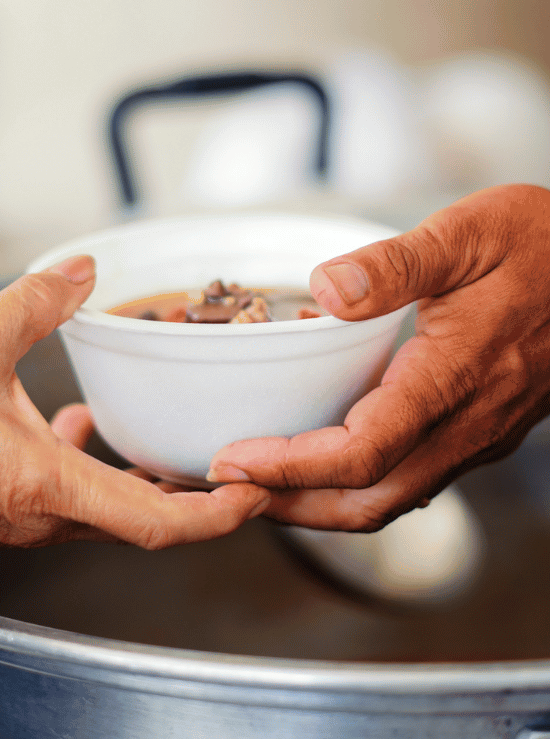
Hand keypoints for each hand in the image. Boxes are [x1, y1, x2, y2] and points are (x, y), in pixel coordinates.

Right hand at [0, 256, 269, 547]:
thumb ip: (33, 303)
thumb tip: (79, 271)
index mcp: (49, 486)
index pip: (160, 524)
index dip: (220, 513)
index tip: (259, 490)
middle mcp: (43, 517)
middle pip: (145, 522)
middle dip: (198, 495)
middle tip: (239, 461)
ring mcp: (21, 519)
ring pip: (107, 512)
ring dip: (146, 482)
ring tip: (178, 443)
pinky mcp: (0, 510)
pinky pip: (68, 498)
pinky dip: (93, 468)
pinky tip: (79, 425)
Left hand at [208, 184, 549, 530]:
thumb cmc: (547, 242)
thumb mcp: (470, 232)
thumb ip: (395, 264)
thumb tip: (323, 291)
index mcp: (457, 378)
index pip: (363, 453)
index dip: (290, 468)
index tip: (229, 461)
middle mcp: (470, 423)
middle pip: (370, 500)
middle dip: (290, 506)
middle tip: (220, 489)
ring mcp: (479, 434)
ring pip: (393, 498)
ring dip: (319, 504)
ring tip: (254, 485)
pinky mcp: (481, 431)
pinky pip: (412, 479)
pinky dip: (354, 486)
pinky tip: (313, 462)